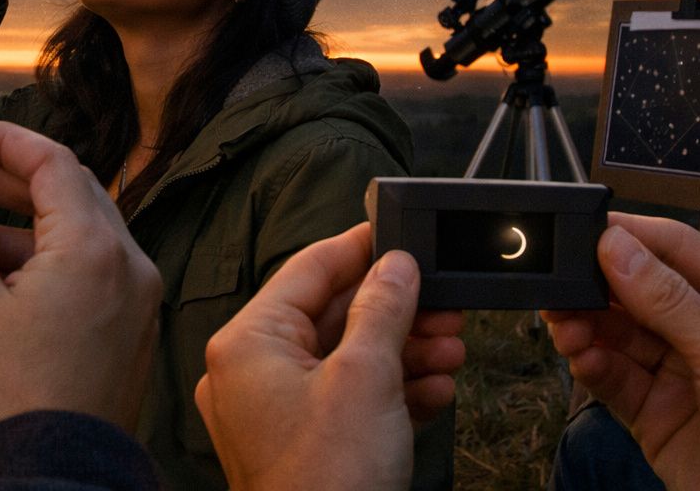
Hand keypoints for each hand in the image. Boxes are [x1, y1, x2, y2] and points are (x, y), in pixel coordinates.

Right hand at [0, 119, 162, 440]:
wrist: (51, 475)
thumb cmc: (10, 394)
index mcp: (94, 246)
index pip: (51, 162)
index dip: (1, 141)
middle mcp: (126, 265)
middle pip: (58, 199)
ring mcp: (130, 301)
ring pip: (58, 245)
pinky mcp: (121, 333)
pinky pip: (74, 282)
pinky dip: (25, 277)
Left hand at [194, 223, 464, 490]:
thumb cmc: (330, 479)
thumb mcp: (367, 378)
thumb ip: (384, 309)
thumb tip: (396, 265)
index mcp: (248, 342)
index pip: (307, 269)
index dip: (359, 248)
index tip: (398, 233)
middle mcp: (250, 372)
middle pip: (331, 316)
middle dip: (396, 312)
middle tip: (444, 305)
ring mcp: (272, 413)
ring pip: (345, 360)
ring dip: (403, 353)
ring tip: (451, 350)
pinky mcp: (299, 447)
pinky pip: (345, 401)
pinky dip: (389, 393)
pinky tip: (435, 392)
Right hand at [543, 214, 699, 490]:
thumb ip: (669, 299)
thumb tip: (616, 245)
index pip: (677, 248)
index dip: (631, 236)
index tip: (584, 229)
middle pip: (638, 290)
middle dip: (597, 287)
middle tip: (560, 285)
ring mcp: (680, 369)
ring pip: (618, 333)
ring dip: (587, 326)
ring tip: (566, 328)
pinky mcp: (656, 410)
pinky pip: (614, 378)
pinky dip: (593, 366)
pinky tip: (582, 359)